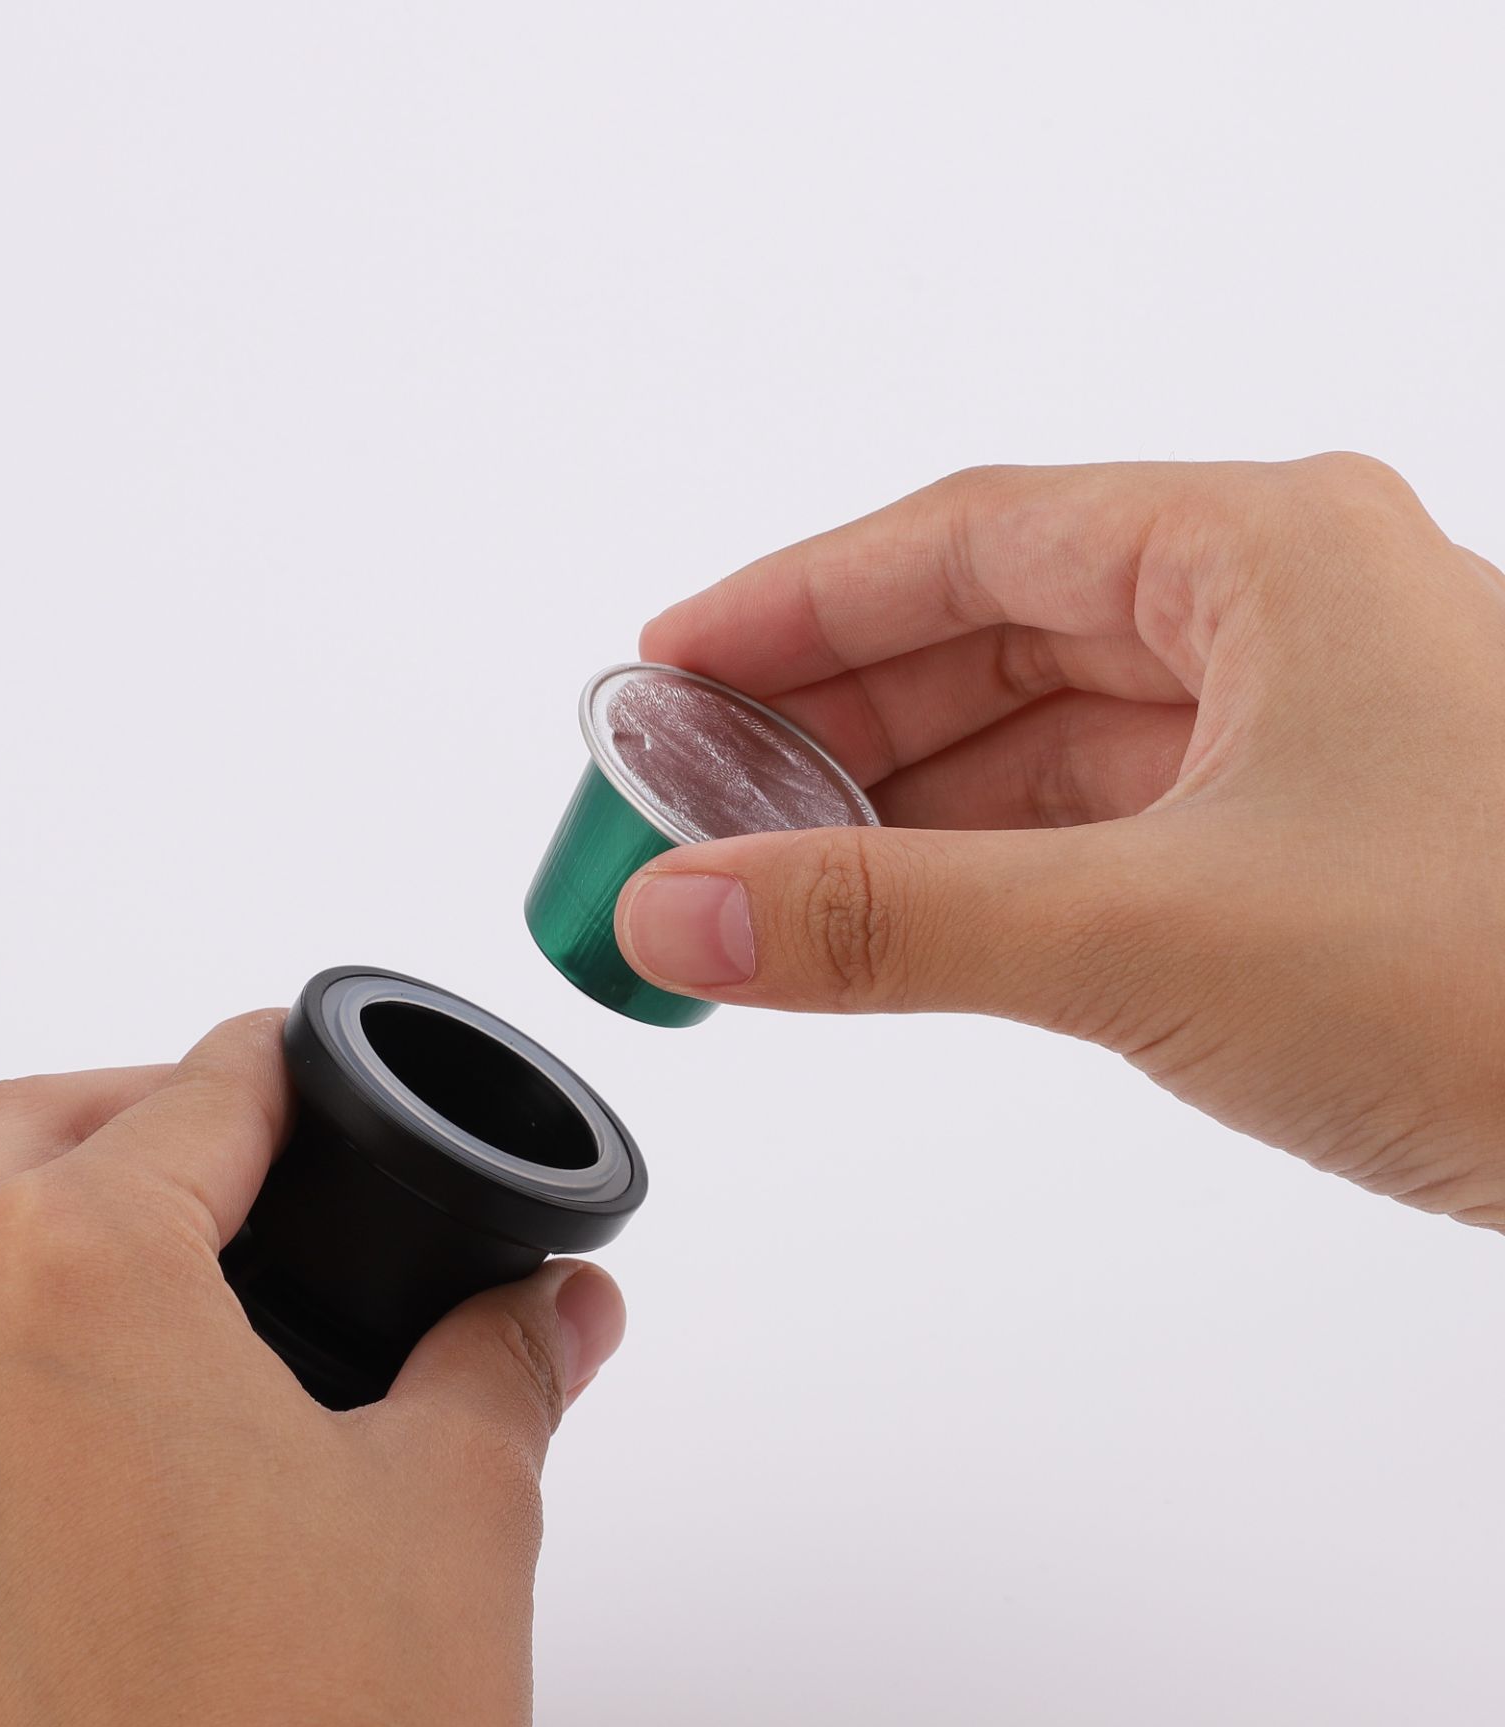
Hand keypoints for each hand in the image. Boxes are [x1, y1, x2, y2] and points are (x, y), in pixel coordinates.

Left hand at [0, 1013, 625, 1726]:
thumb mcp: (463, 1506)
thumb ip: (502, 1355)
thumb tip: (553, 1298)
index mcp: (81, 1287)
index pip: (186, 1104)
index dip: (262, 1072)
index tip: (285, 1071)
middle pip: (0, 1144)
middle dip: (119, 1122)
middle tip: (212, 1163)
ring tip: (34, 1282)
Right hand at [616, 455, 1504, 1227]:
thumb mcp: (1144, 934)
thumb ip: (886, 923)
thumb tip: (684, 917)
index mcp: (1264, 555)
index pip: (965, 538)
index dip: (795, 601)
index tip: (666, 664)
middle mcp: (1289, 618)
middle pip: (993, 630)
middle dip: (831, 713)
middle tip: (687, 788)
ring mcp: (1308, 735)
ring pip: (1046, 737)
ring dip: (900, 800)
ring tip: (760, 865)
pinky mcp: (1315, 848)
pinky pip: (1100, 826)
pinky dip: (985, 869)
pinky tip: (897, 916)